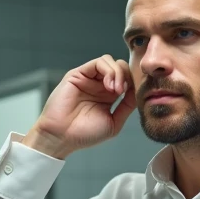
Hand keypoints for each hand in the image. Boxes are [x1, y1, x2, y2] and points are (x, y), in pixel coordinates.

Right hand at [23, 55, 137, 158]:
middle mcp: (99, 85)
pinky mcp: (78, 74)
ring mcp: (89, 79)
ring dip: (118, 73)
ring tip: (116, 90)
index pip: (126, 79)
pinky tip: (109, 86)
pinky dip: (108, 70)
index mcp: (108, 96)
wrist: (62, 137)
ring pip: (110, 62)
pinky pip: (98, 62)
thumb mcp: (114, 123)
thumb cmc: (84, 134)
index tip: (132, 96)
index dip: (133, 83)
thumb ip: (127, 106)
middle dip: (126, 76)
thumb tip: (137, 90)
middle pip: (120, 67)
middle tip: (123, 92)